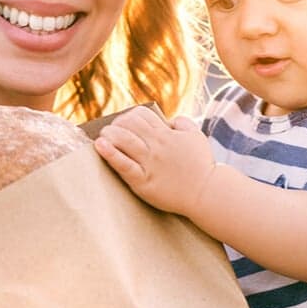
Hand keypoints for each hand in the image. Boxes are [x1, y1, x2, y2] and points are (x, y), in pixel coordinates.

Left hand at [93, 107, 213, 215]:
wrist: (206, 193)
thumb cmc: (201, 165)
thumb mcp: (196, 136)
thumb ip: (182, 122)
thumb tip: (168, 119)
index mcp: (166, 134)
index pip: (141, 114)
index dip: (129, 116)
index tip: (125, 124)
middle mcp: (156, 145)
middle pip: (129, 124)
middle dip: (116, 124)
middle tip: (110, 131)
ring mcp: (149, 162)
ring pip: (124, 140)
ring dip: (109, 134)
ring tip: (103, 137)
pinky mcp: (143, 181)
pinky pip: (124, 165)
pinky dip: (110, 154)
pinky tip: (100, 146)